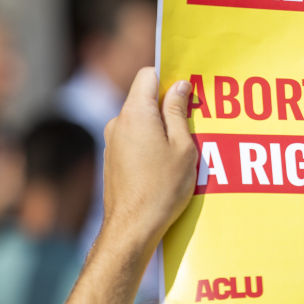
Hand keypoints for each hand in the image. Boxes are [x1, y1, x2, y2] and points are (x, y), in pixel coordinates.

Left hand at [101, 70, 196, 252]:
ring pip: (140, 121)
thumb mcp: (182, 147)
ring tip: (180, 153)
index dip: (169, 80)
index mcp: (135, 113)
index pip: (148, 75)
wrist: (132, 228)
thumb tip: (180, 86)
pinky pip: (133, 140)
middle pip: (145, 99)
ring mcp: (112, 142)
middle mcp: (118, 122)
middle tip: (191, 127)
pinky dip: (148, 145)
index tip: (187, 96)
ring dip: (159, 130)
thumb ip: (179, 111)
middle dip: (168, 108)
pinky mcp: (111, 160)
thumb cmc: (162, 189)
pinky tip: (164, 167)